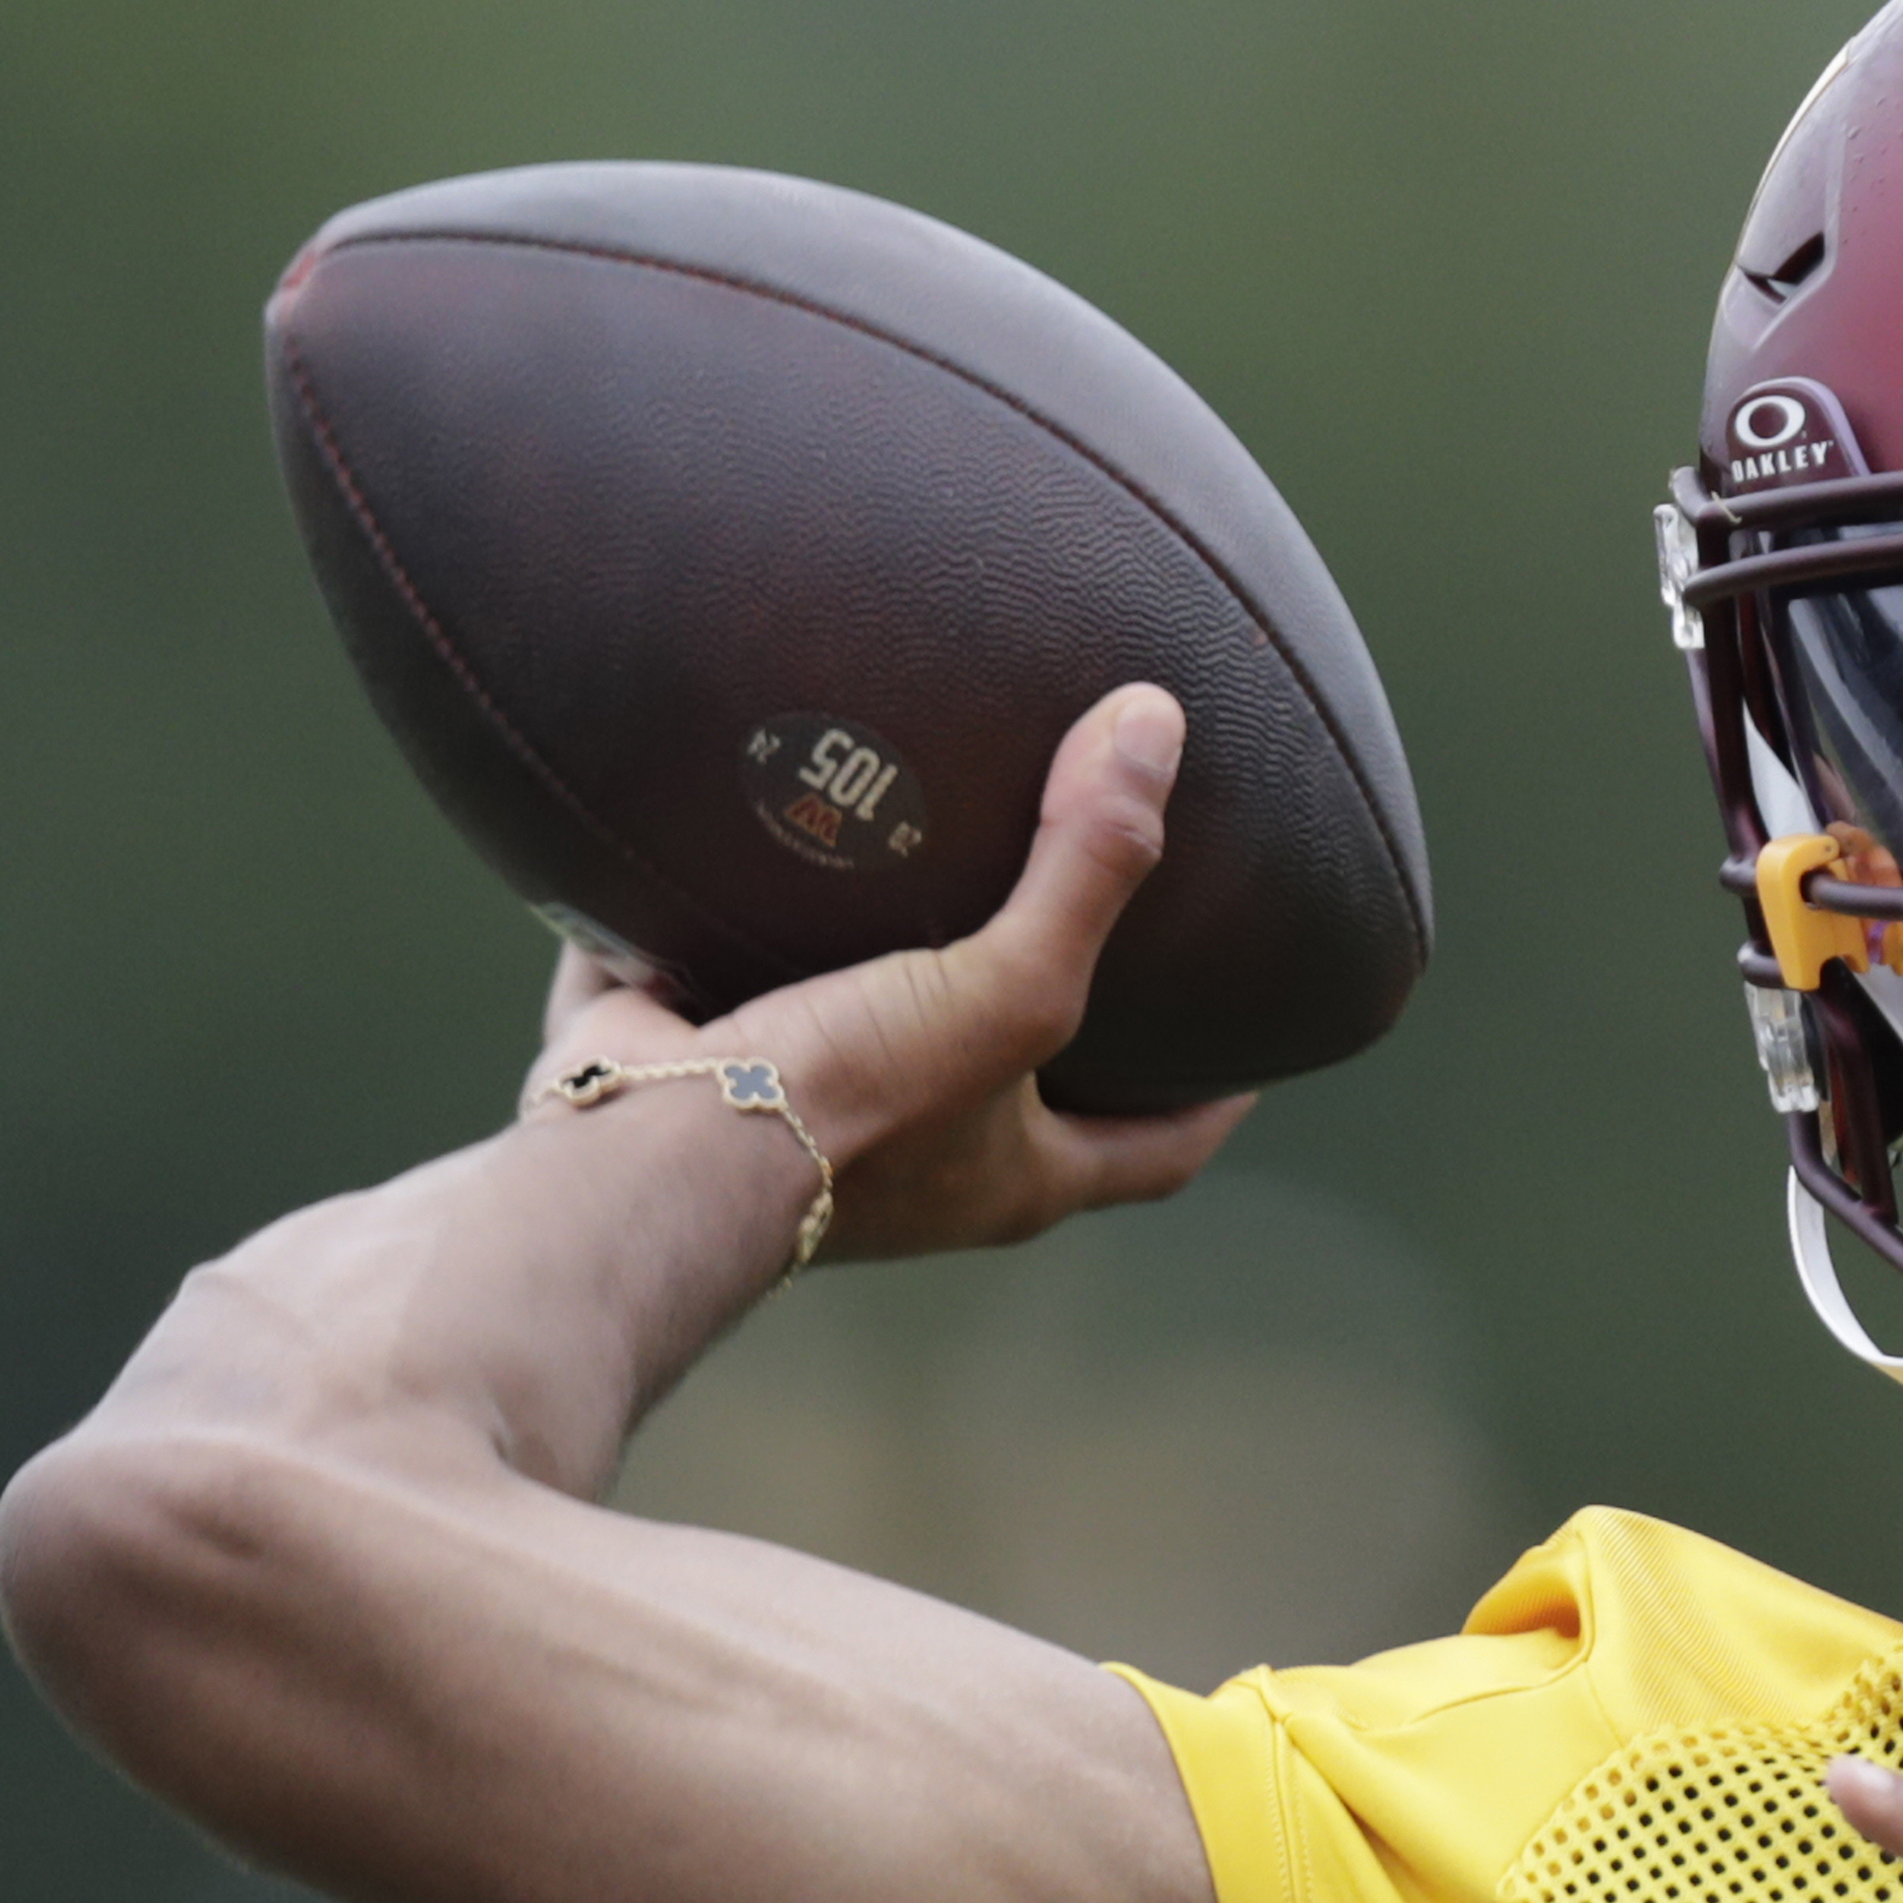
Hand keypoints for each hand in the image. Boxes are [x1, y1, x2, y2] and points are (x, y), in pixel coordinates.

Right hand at [528, 682, 1251, 1263]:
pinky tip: (763, 832)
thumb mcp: (1009, 987)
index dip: (1208, 1109)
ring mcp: (806, 1118)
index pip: (1152, 1155)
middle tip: (1091, 942)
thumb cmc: (856, 1101)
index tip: (1247, 1061)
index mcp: (1012, 1177)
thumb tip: (1154, 725)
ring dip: (899, 964)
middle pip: (1020, 1099)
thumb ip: (1087, 866)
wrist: (655, 1153)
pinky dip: (749, 918)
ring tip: (931, 858)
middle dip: (1051, 1032)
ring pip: (879, 1033)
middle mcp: (920, 1166)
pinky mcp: (706, 1059)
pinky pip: (739, 978)